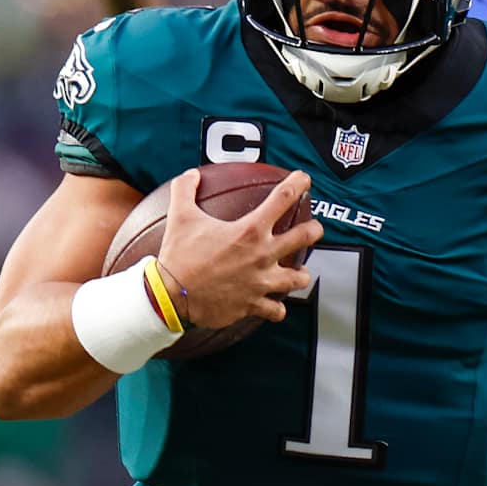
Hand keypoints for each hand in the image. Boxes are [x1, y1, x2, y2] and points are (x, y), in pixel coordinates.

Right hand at [156, 169, 319, 328]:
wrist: (171, 296)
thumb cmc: (178, 256)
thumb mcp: (180, 217)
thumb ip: (185, 190)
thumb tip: (191, 175)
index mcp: (249, 230)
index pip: (283, 198)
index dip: (298, 183)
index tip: (304, 179)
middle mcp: (261, 255)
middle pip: (303, 237)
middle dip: (314, 230)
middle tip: (315, 228)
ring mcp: (260, 282)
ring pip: (297, 279)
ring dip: (301, 274)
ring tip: (301, 272)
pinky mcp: (252, 304)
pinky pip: (275, 310)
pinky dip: (277, 308)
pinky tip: (276, 306)